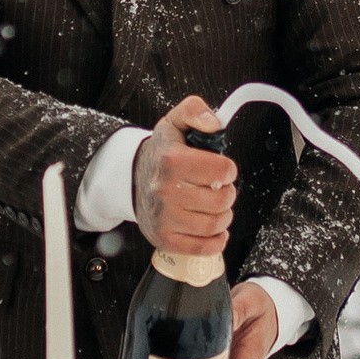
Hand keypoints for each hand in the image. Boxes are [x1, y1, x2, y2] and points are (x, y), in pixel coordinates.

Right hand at [132, 94, 236, 256]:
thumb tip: (214, 124)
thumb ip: (195, 111)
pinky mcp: (164, 239)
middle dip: (226, 192)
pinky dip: (216, 240)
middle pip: (222, 199)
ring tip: (213, 205)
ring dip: (223, 215)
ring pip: (216, 224)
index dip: (227, 169)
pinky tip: (211, 227)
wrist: (132, 179)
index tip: (221, 169)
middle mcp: (165, 191)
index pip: (222, 171)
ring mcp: (164, 218)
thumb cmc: (161, 154)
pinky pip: (204, 247)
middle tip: (216, 188)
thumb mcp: (175, 123)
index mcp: (171, 161)